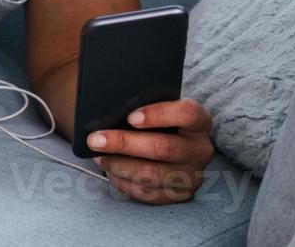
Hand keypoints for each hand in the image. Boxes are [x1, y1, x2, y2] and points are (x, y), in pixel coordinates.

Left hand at [85, 98, 214, 204]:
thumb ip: (139, 100)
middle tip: (94, 139)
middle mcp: (200, 149)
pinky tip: (109, 170)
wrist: (170, 141)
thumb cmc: (157, 118)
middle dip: (124, 143)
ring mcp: (192, 175)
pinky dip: (124, 182)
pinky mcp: (179, 195)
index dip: (158, 115)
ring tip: (98, 156)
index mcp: (199, 120)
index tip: (130, 116)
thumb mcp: (156, 104)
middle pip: (163, 148)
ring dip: (119, 165)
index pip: (186, 114)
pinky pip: (149, 194)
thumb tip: (107, 101)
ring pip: (153, 174)